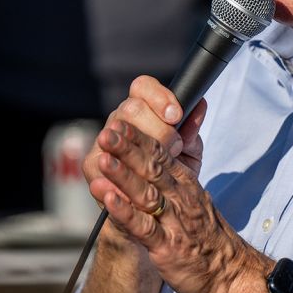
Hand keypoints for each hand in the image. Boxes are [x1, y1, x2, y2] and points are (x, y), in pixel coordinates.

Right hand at [83, 75, 205, 195]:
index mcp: (141, 110)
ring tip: (155, 162)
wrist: (159, 205)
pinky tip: (134, 182)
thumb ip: (191, 128)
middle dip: (157, 128)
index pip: (143, 88)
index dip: (159, 97)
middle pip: (130, 109)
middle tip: (175, 147)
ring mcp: (103, 144)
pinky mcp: (93, 169)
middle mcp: (118, 122)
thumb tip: (200, 104)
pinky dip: (119, 175)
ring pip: (114, 135)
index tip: (177, 115)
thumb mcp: (189, 150)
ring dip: (137, 149)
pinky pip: (100, 168)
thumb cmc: (174, 169)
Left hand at [89, 116, 263, 292]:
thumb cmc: (209, 237)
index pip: (162, 155)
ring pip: (146, 194)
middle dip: (127, 149)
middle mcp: (180, 198)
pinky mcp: (167, 247)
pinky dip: (125, 212)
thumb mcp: (197, 198)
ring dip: (123, 175)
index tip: (120, 123)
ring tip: (103, 159)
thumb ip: (179, 174)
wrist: (231, 273)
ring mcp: (174, 222)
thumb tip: (172, 146)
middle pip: (152, 168)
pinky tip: (109, 199)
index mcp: (186, 185)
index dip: (139, 139)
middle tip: (107, 132)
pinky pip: (144, 227)